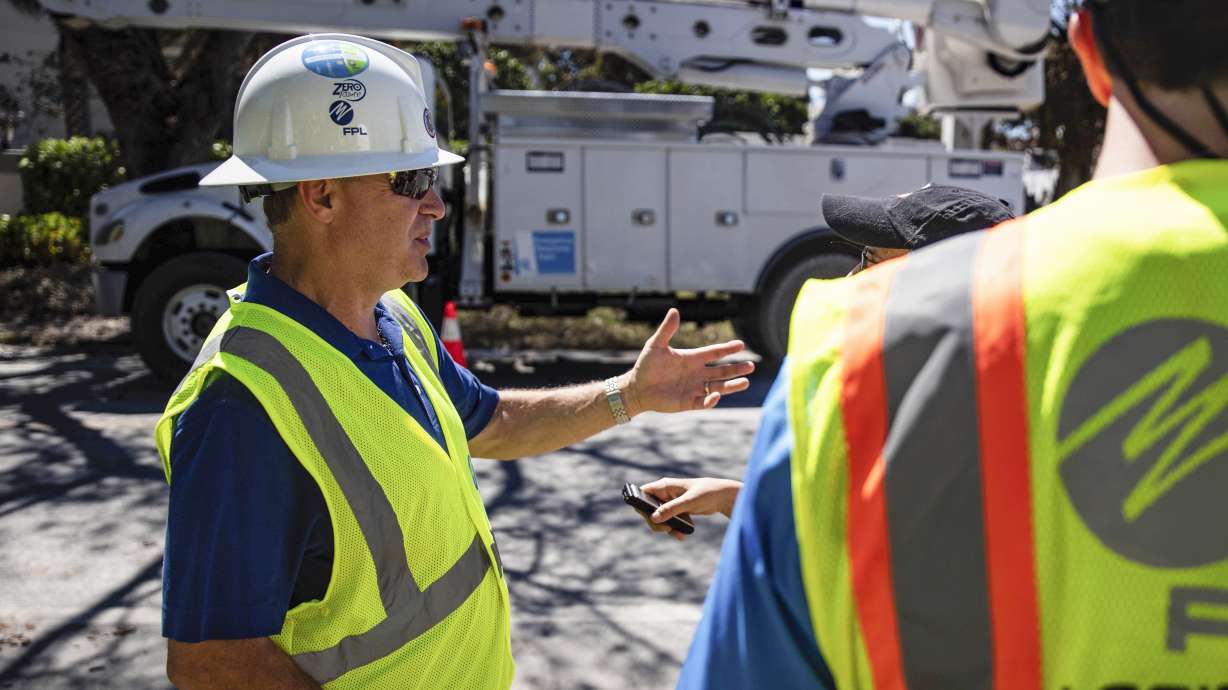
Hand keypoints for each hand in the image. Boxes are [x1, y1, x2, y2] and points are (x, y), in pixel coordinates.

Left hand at [622, 309, 754, 414]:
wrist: (636, 388)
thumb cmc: (646, 366)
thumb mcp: (656, 345)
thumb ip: (666, 330)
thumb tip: (674, 310)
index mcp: (692, 358)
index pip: (714, 352)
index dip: (727, 349)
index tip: (741, 345)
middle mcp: (697, 373)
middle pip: (722, 371)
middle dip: (736, 369)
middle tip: (751, 366)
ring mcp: (694, 388)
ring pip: (718, 387)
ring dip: (731, 385)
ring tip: (745, 382)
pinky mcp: (688, 402)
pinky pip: (703, 402)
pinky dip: (710, 400)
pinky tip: (715, 396)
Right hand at [641, 477, 742, 540]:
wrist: (723, 497)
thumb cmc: (707, 492)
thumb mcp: (689, 502)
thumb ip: (671, 509)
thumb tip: (653, 518)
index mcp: (664, 486)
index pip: (643, 493)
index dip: (640, 504)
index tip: (647, 516)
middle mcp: (665, 493)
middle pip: (649, 509)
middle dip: (655, 522)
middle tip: (667, 529)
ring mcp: (670, 503)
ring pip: (659, 518)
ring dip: (666, 528)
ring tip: (679, 535)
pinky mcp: (677, 511)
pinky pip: (669, 522)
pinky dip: (674, 529)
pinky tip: (683, 534)